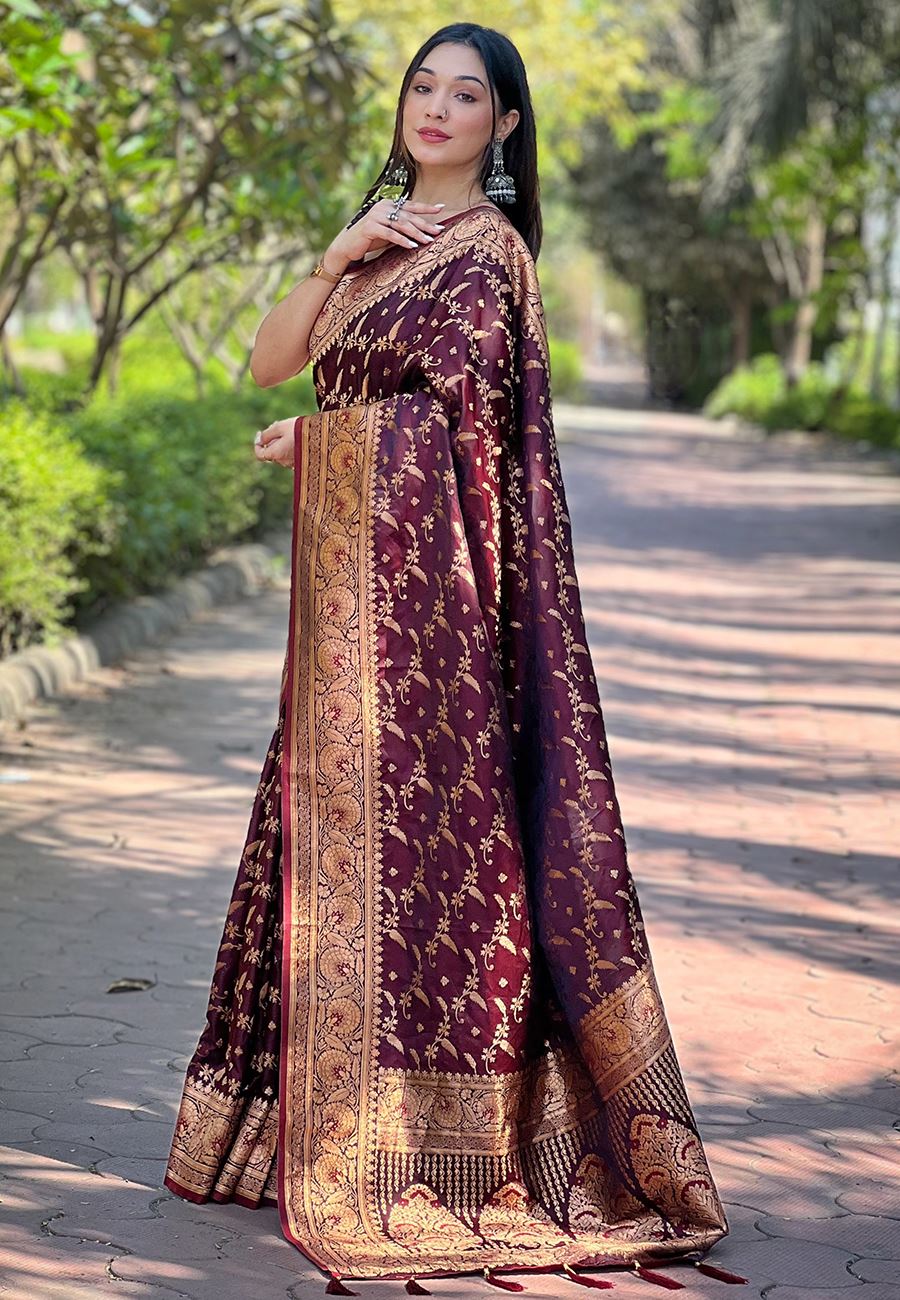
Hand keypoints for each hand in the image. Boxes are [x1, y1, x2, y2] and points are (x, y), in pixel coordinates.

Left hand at [254, 416, 300, 467]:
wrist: (322, 436)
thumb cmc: (299, 430)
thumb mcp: (279, 427)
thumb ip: (267, 434)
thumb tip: (260, 440)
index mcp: (275, 454)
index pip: (259, 455)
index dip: (257, 444)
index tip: (259, 433)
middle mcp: (283, 462)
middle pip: (271, 451)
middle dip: (271, 439)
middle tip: (277, 425)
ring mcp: (293, 464)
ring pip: (281, 453)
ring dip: (281, 442)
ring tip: (289, 428)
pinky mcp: (302, 462)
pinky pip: (291, 454)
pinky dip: (290, 446)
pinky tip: (297, 436)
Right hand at [326, 198, 445, 266]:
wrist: (348, 246)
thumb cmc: (370, 239)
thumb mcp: (389, 230)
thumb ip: (402, 226)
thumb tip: (423, 230)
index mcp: (388, 204)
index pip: (411, 205)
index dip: (426, 208)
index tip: (441, 208)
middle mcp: (383, 206)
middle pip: (408, 216)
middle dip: (425, 224)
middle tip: (438, 231)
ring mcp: (376, 215)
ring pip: (401, 224)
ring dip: (416, 233)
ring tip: (428, 240)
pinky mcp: (370, 227)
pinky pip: (390, 234)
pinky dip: (402, 240)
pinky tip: (412, 246)